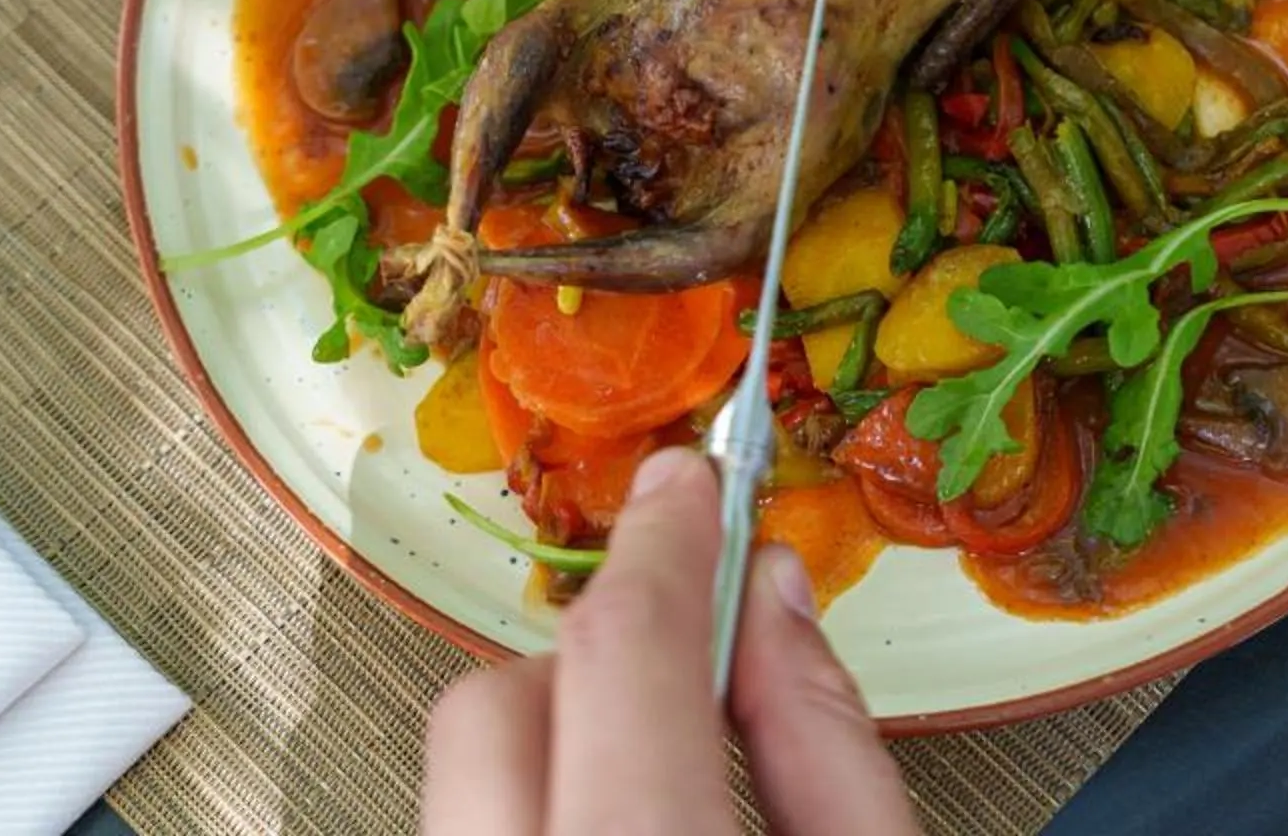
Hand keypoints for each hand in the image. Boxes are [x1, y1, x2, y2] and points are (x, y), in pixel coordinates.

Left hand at [420, 448, 918, 835]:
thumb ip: (825, 742)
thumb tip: (772, 595)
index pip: (621, 652)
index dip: (667, 543)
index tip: (695, 485)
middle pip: (494, 704)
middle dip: (599, 656)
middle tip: (698, 653)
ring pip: (462, 768)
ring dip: (560, 732)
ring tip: (665, 763)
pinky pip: (465, 815)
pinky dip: (534, 797)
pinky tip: (616, 819)